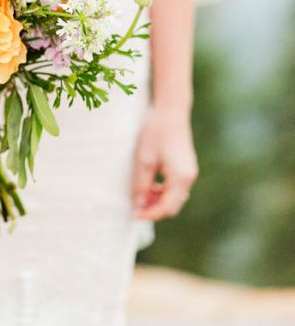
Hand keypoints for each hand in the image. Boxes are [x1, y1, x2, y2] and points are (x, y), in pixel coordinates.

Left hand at [131, 104, 198, 220]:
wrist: (171, 111)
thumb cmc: (156, 132)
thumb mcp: (144, 159)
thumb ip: (141, 184)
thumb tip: (138, 205)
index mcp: (181, 177)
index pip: (167, 207)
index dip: (150, 214)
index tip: (134, 214)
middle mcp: (189, 177)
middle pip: (173, 205)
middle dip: (154, 208)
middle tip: (136, 204)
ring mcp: (189, 172)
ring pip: (175, 197)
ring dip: (158, 200)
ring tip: (141, 192)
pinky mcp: (186, 168)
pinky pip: (176, 188)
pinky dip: (163, 191)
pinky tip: (150, 184)